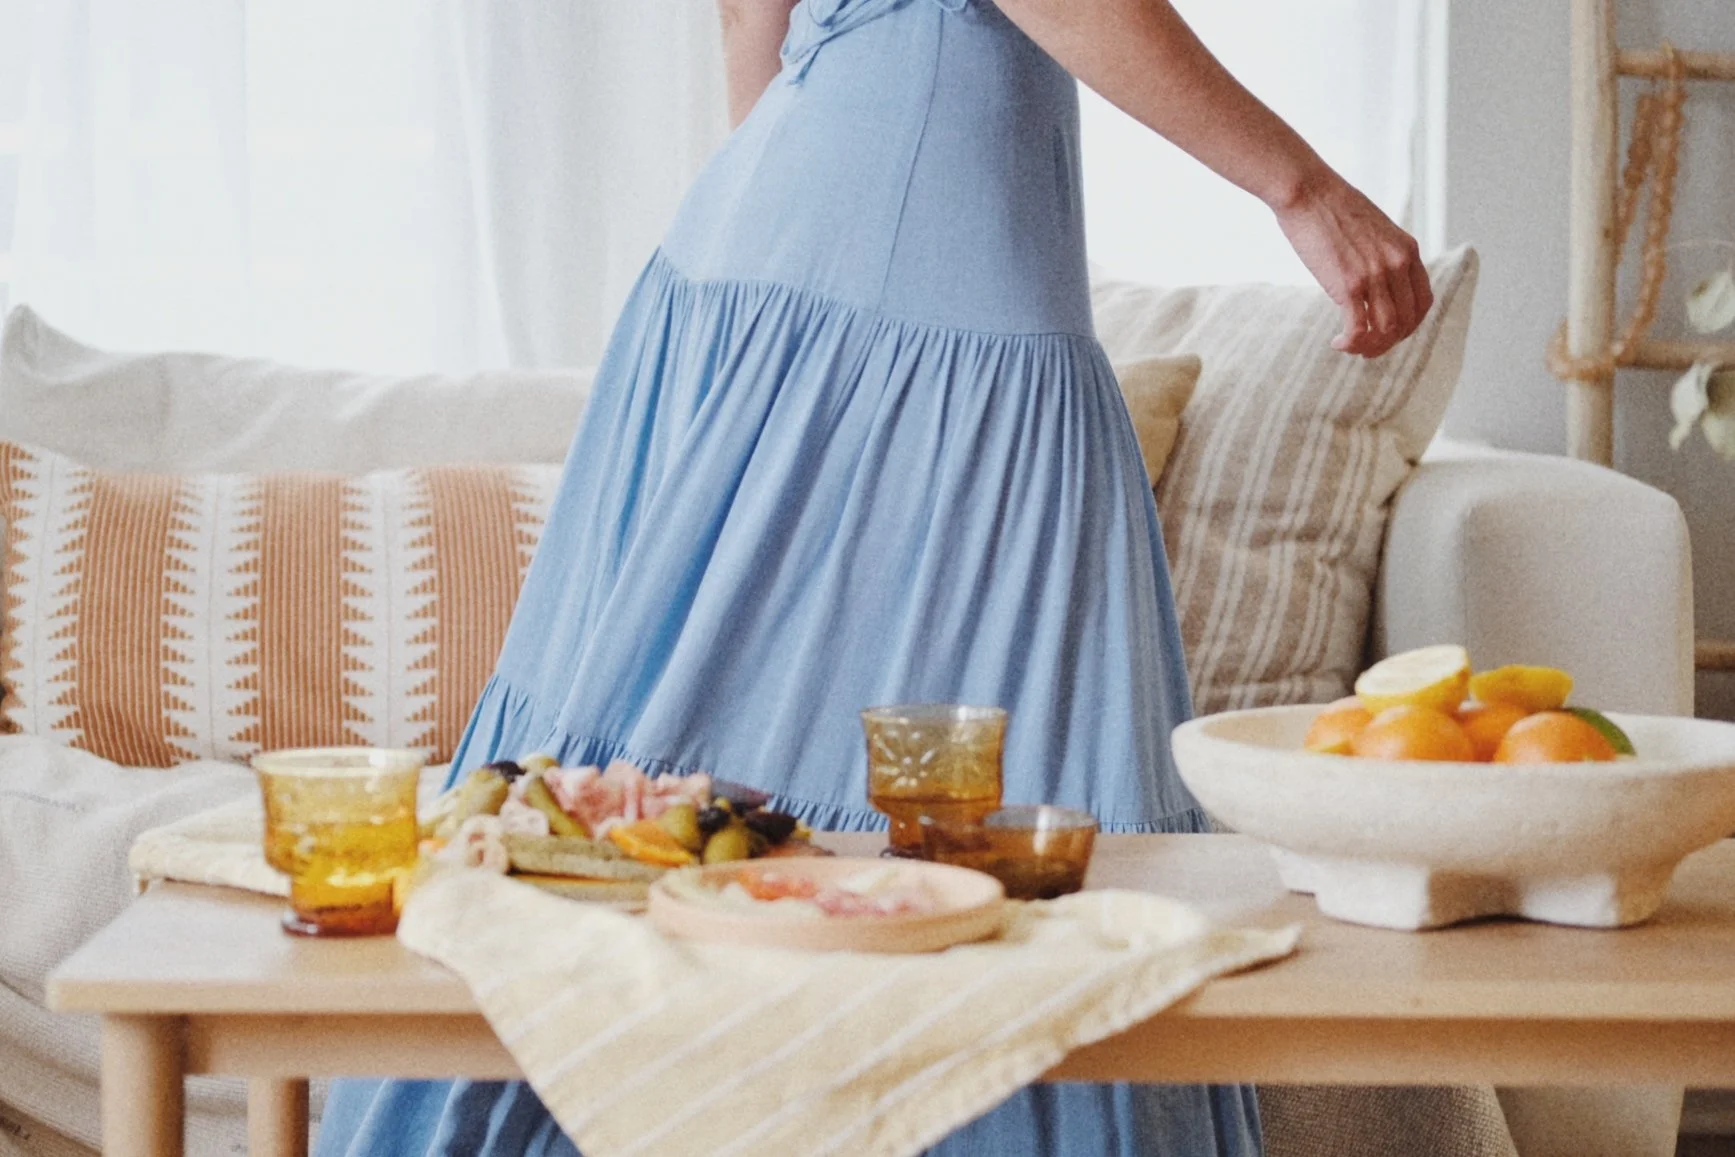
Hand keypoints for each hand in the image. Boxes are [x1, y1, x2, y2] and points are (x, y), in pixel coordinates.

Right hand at [1275, 175, 1432, 358]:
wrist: (1308, 191)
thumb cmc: (1332, 207)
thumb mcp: (1374, 228)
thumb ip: (1383, 253)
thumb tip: (1375, 277)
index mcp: (1407, 250)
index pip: (1423, 302)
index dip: (1408, 325)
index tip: (1389, 332)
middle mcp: (1397, 264)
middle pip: (1406, 321)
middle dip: (1388, 342)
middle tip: (1367, 347)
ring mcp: (1374, 275)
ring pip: (1386, 330)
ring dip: (1370, 347)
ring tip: (1351, 347)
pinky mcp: (1348, 285)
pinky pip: (1358, 329)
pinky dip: (1350, 344)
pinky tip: (1337, 342)